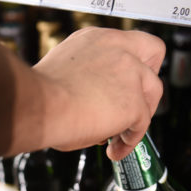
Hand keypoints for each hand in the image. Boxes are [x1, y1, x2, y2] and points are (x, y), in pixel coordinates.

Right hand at [33, 27, 164, 160]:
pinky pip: (140, 126)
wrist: (37, 106)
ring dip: (138, 115)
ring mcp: (131, 74)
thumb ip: (86, 79)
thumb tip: (91, 103)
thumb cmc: (39, 96)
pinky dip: (128, 141)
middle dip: (146, 79)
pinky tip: (113, 150)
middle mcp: (118, 49)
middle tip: (134, 103)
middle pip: (153, 53)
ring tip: (118, 137)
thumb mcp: (64, 73)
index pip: (127, 42)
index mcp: (95, 40)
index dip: (131, 62)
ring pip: (152, 93)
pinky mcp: (134, 103)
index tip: (122, 82)